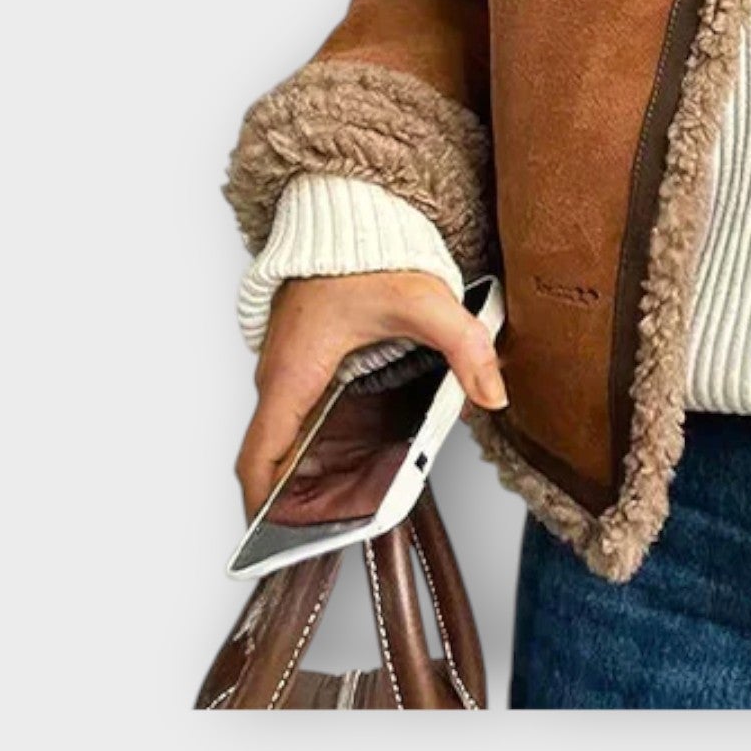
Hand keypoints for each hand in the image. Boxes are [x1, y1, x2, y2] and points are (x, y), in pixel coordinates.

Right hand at [235, 271, 506, 520]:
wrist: (342, 212)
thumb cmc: (362, 252)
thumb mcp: (424, 301)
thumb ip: (464, 346)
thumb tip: (493, 392)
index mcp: (293, 373)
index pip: (257, 457)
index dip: (262, 504)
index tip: (274, 538)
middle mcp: (280, 375)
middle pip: (274, 456)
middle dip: (297, 497)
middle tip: (334, 526)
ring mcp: (288, 367)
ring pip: (287, 434)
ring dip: (310, 468)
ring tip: (353, 496)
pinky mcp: (303, 357)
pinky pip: (300, 411)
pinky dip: (318, 438)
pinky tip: (358, 449)